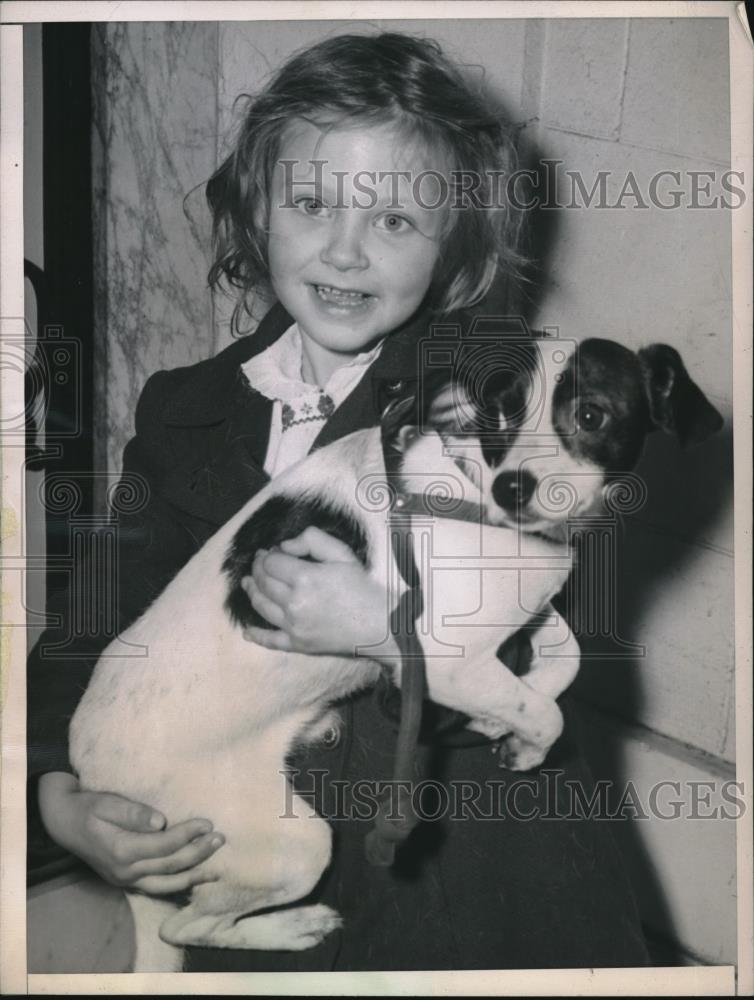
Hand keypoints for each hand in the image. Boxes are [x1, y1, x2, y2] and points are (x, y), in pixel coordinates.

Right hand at [38, 772, 223, 894]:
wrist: (65, 824)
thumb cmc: (89, 808)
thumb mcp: (107, 803)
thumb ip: (132, 813)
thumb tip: (161, 822)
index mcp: (121, 849)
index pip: (163, 845)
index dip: (187, 834)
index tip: (208, 823)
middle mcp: (125, 871)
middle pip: (169, 866)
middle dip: (198, 853)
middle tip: (220, 839)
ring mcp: (126, 880)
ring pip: (166, 884)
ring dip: (193, 875)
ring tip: (217, 868)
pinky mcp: (127, 882)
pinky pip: (157, 888)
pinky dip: (178, 886)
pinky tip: (195, 880)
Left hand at [241, 526, 399, 660]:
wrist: (381, 625)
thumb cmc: (364, 588)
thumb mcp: (343, 554)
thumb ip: (313, 541)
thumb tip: (285, 546)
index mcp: (306, 578)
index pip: (271, 563)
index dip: (267, 555)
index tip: (270, 552)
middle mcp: (294, 603)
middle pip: (263, 582)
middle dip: (257, 570)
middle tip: (259, 563)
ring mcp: (294, 626)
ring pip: (262, 606)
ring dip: (252, 592)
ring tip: (248, 584)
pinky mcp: (298, 644)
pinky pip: (270, 640)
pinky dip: (256, 635)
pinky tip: (247, 631)